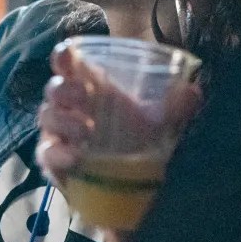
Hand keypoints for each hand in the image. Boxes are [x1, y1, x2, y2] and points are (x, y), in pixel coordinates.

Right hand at [36, 42, 203, 186]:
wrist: (131, 186)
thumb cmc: (137, 139)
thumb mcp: (159, 121)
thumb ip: (175, 106)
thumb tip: (194, 92)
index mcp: (89, 87)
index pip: (68, 64)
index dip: (63, 56)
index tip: (66, 55)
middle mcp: (70, 106)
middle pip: (54, 89)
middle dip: (64, 89)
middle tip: (85, 96)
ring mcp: (59, 134)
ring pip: (48, 118)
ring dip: (64, 120)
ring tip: (86, 130)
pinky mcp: (55, 162)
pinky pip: (47, 154)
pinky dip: (58, 153)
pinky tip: (75, 157)